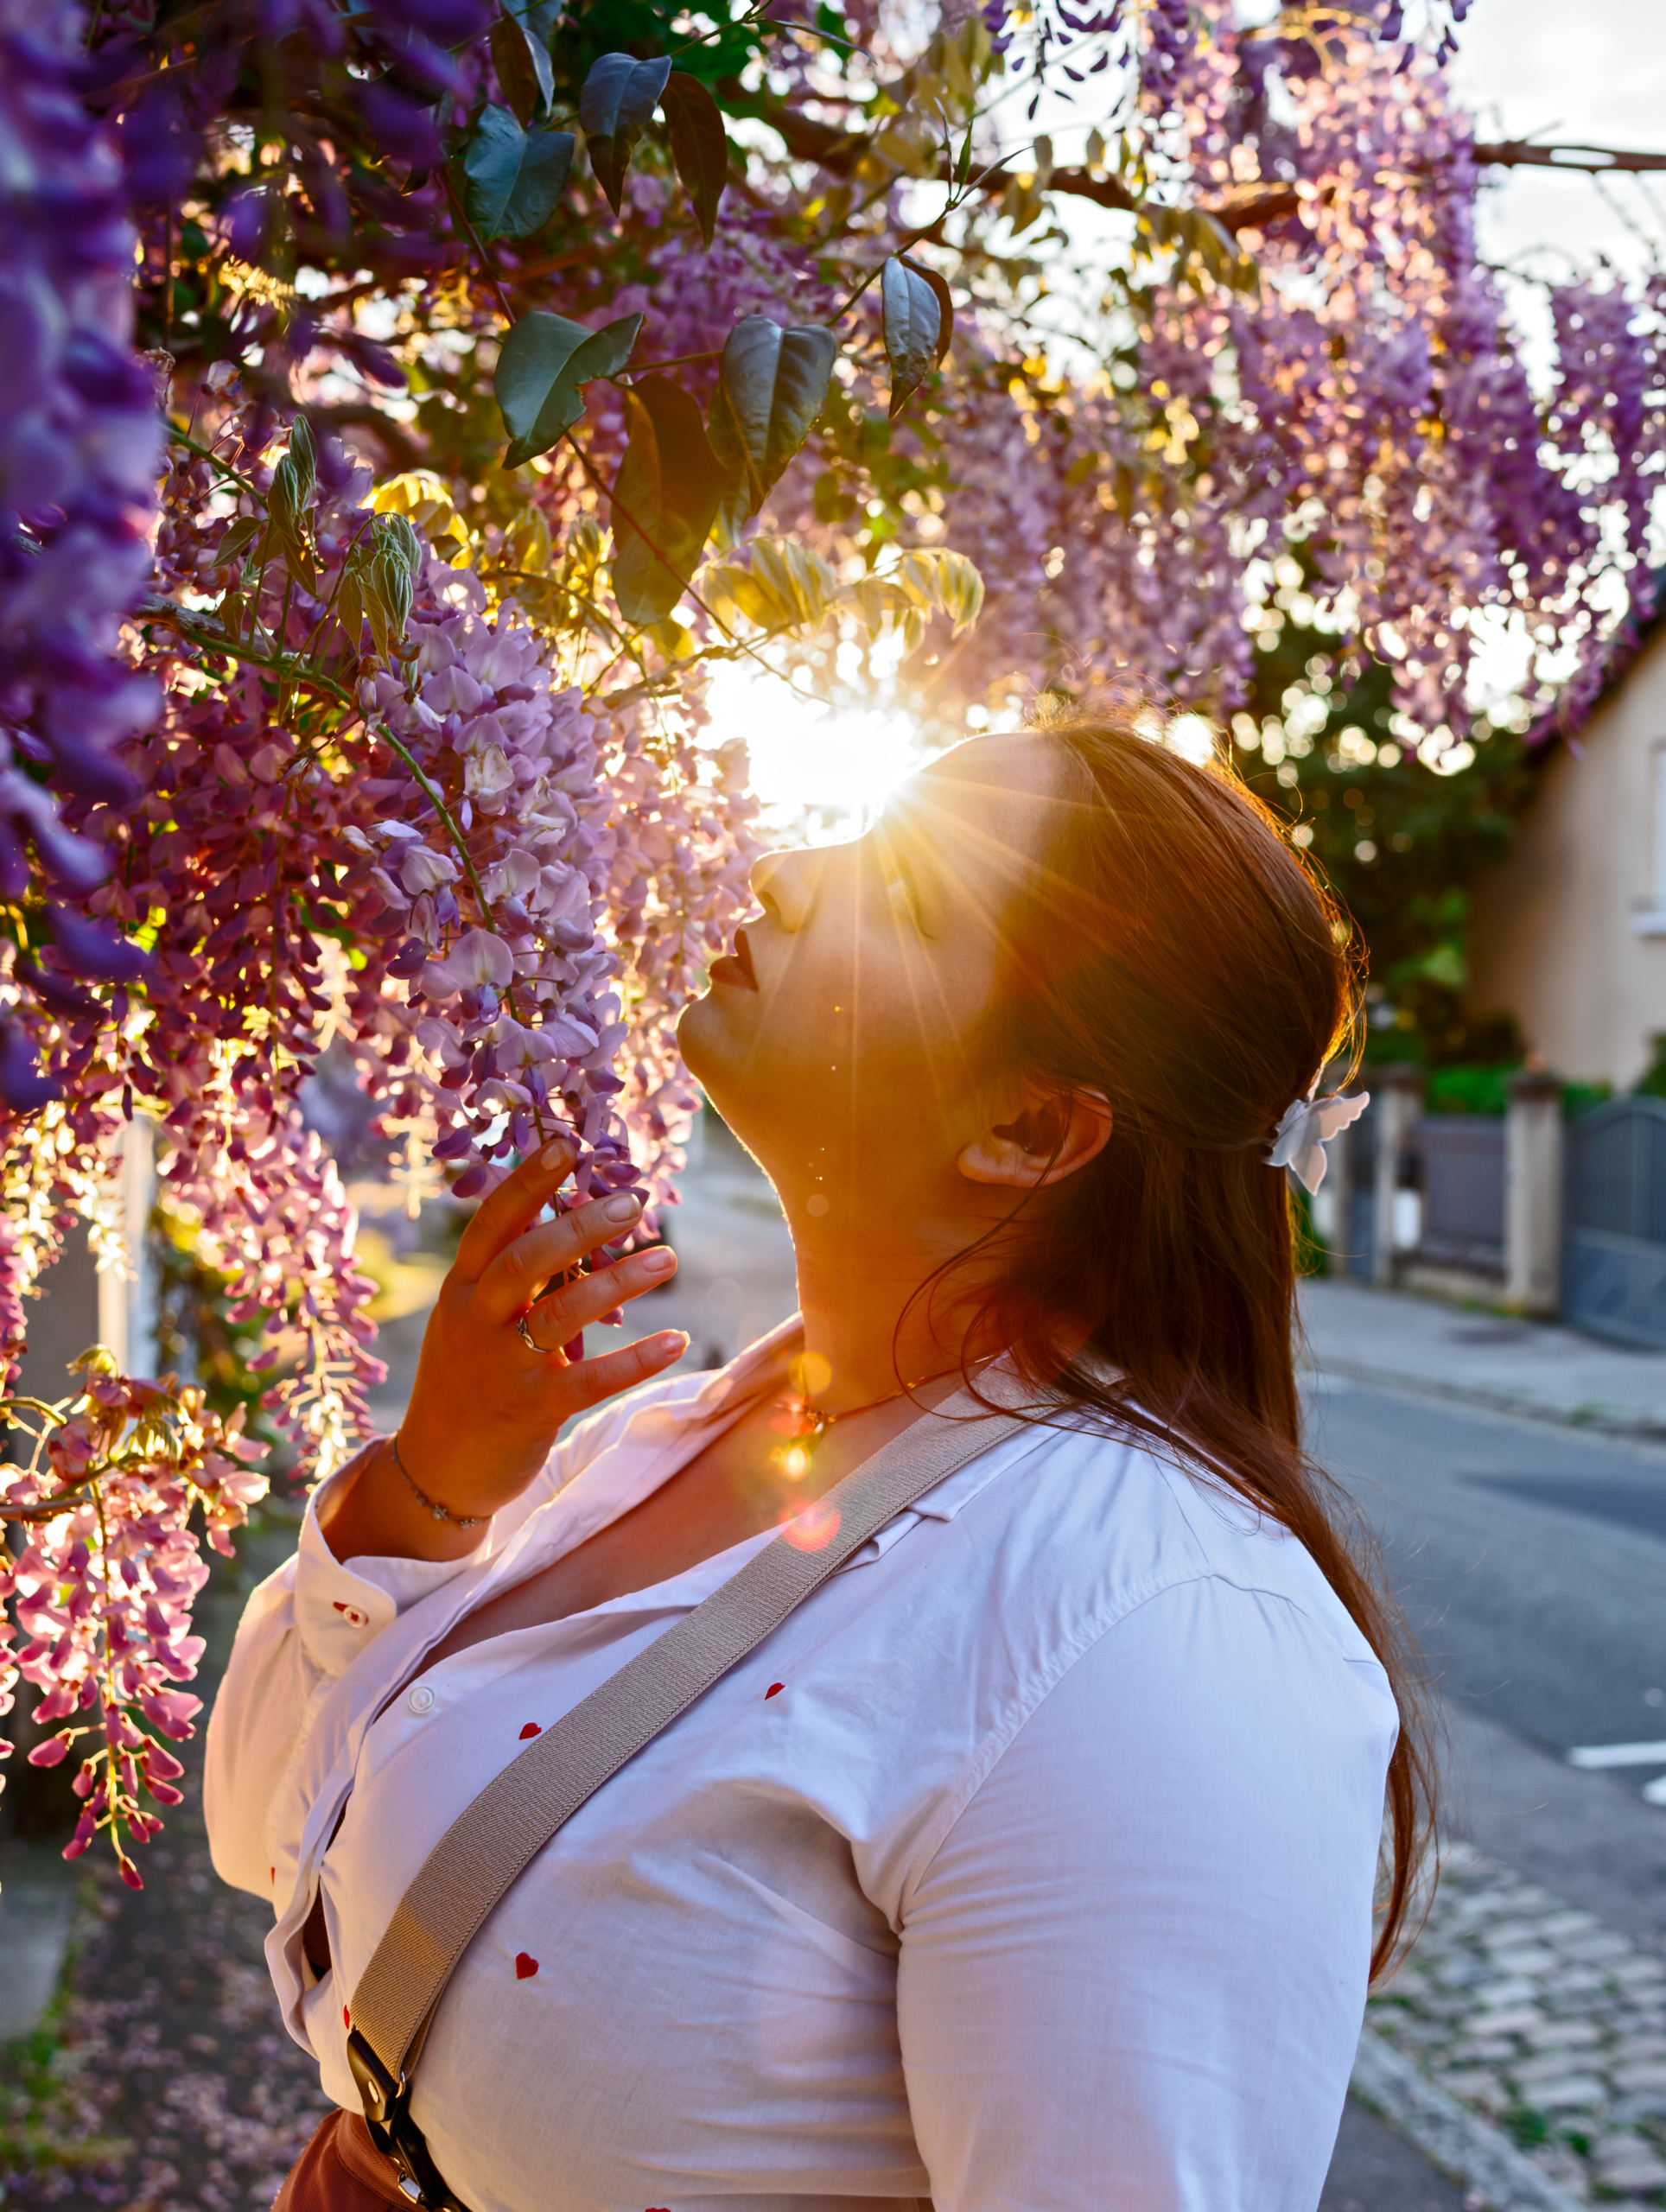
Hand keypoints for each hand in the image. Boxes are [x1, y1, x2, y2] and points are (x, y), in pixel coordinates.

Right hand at [320, 1140, 685, 1562]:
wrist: (436, 1471)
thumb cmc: (467, 1380)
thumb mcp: (472, 1319)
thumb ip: (511, 1276)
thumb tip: (572, 1218)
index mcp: (460, 1289)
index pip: (491, 1224)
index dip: (527, 1183)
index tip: (565, 1144)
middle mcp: (475, 1321)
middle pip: (525, 1260)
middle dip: (579, 1226)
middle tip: (634, 1202)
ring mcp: (501, 1367)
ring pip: (562, 1313)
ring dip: (619, 1282)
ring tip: (669, 1258)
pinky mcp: (530, 1411)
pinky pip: (591, 1379)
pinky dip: (637, 1359)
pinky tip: (677, 1340)